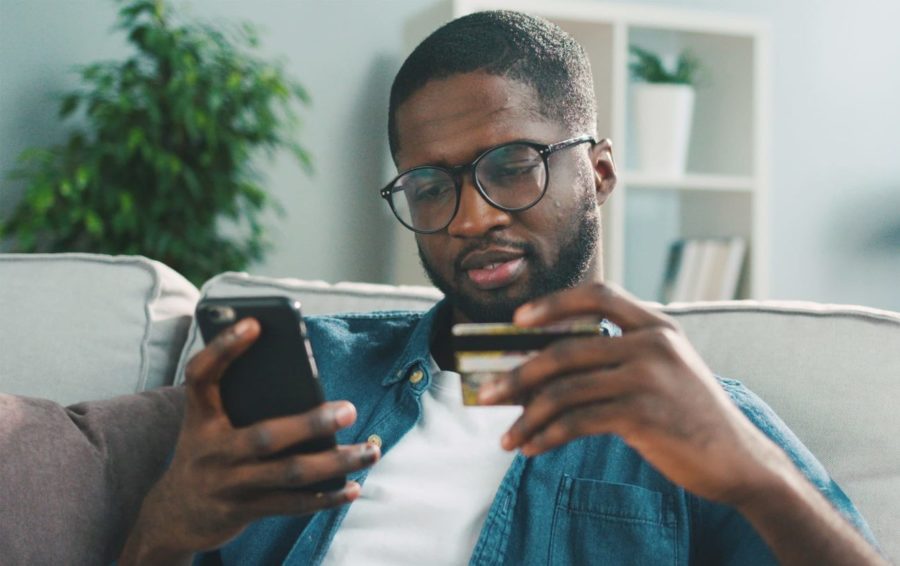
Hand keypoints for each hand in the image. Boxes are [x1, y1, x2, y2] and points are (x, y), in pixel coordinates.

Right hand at [120, 318, 379, 562]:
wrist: (173, 515)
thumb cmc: (207, 453)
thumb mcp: (208, 424)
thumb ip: (240, 402)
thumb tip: (305, 384)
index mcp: (200, 416)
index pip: (202, 376)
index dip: (224, 349)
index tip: (255, 323)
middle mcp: (212, 450)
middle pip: (266, 435)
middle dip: (312, 423)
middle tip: (350, 410)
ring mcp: (228, 483)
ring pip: (289, 473)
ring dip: (336, 462)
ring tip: (371, 451)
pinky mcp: (244, 510)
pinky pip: (291, 504)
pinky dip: (326, 497)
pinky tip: (353, 487)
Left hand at [478, 282, 787, 505]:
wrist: (738, 460)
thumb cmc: (689, 415)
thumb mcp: (664, 370)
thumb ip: (619, 356)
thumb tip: (546, 365)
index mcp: (657, 326)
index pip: (599, 295)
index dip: (554, 303)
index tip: (518, 319)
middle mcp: (653, 345)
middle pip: (565, 350)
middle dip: (518, 374)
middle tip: (486, 393)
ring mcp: (648, 379)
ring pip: (564, 390)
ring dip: (526, 416)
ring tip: (507, 436)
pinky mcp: (642, 416)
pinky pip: (577, 422)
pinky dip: (546, 437)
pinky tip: (531, 448)